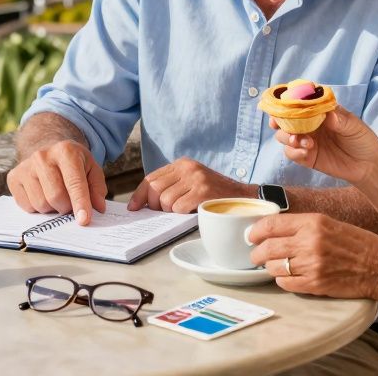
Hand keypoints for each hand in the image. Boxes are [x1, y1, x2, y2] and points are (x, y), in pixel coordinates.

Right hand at [6, 139, 106, 224]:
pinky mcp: (13, 177)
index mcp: (66, 151)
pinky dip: (38, 208)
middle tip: (70, 203)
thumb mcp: (91, 169)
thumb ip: (97, 188)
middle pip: (56, 197)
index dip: (80, 203)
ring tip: (56, 197)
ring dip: (52, 209)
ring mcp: (25, 166)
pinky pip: (27, 207)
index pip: (74, 183)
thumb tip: (98, 208)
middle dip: (67, 207)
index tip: (83, 220)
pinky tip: (42, 194)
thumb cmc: (72, 163)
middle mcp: (42, 156)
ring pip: (41, 204)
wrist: (47, 149)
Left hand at [127, 158, 250, 213]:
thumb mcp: (192, 182)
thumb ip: (171, 185)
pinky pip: (178, 207)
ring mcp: (196, 179)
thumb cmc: (214, 194)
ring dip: (169, 211)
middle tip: (160, 212)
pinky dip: (180, 214)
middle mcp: (188, 168)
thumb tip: (144, 202)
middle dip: (153, 205)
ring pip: (165, 200)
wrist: (243, 196)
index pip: (152, 178)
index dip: (140, 194)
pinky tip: (190, 212)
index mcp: (182, 164)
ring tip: (181, 211)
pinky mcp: (203, 192)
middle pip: (155, 188)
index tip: (134, 207)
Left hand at [247, 213, 377, 299]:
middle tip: (256, 255)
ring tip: (275, 266)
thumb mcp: (330, 223)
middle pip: (267, 248)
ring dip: (270, 267)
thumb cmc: (358, 244)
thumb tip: (274, 229)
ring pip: (274, 267)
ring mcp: (312, 265)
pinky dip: (282, 281)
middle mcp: (310, 242)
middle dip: (256, 253)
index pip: (271, 225)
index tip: (251, 235)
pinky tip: (288, 277)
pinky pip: (285, 283)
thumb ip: (302, 225)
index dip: (256, 231)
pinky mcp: (315, 284)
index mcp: (313, 222)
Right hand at [271, 105, 377, 183]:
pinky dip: (294, 152)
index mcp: (318, 112)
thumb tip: (328, 115)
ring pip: (284, 136)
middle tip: (277, 123)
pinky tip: (305, 152)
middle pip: (285, 119)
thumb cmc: (362, 139)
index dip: (286, 102)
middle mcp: (309, 125)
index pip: (298, 103)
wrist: (368, 165)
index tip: (281, 103)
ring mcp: (306, 141)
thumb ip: (340, 120)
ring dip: (287, 137)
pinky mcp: (307, 157)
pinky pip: (292, 153)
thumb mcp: (354, 126)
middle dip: (278, 120)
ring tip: (300, 141)